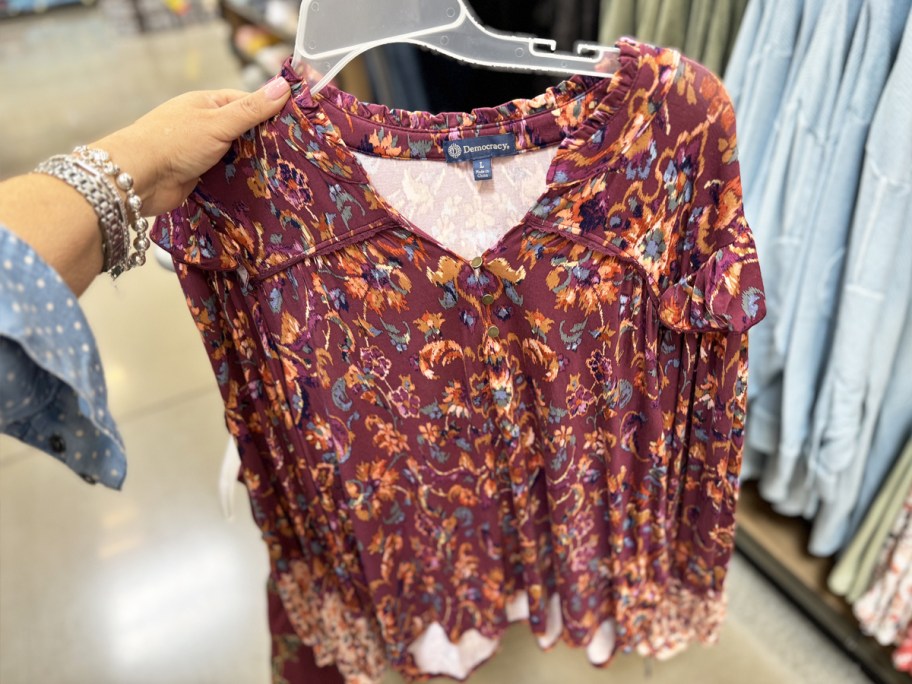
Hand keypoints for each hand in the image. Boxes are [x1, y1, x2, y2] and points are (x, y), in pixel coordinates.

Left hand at [92, 77, 291, 216]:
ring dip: (253, 164)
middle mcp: (204, 126)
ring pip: (236, 155)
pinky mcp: (199, 176)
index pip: (247, 103)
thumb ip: (252, 109)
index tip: (296, 124)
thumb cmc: (174, 142)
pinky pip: (227, 175)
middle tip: (295, 154)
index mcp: (207, 104)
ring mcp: (201, 152)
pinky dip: (240, 180)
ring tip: (284, 174)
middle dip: (264, 142)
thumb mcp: (218, 122)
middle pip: (244, 131)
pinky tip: (260, 187)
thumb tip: (284, 86)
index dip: (271, 112)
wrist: (137, 178)